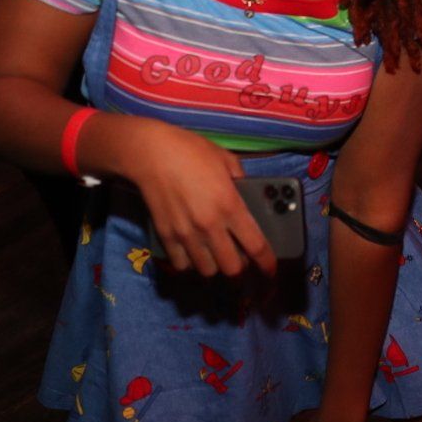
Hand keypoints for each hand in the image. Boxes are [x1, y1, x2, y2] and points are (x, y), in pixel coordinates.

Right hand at [117, 118, 276, 276]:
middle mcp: (210, 225)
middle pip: (232, 268)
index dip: (267, 263)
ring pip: (207, 271)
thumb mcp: (226, 159)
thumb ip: (241, 180)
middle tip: (240, 257)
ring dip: (215, 266)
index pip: (255, 246)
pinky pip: (181, 265)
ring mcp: (186, 234)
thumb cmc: (191, 151)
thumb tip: (247, 194)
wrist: (151, 153)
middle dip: (240, 267)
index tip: (270, 269)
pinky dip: (189, 263)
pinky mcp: (166, 236)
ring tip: (215, 254)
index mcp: (230, 206)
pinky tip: (192, 252)